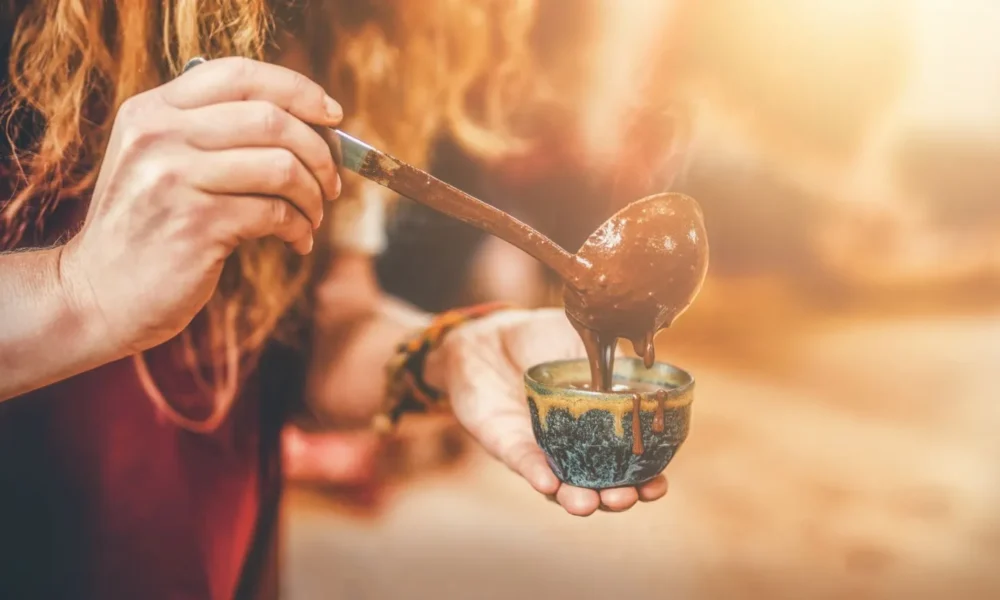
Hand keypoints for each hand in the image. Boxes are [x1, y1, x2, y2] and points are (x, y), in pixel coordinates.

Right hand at [60, 57, 341, 358]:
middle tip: (332, 181)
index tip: (333, 115)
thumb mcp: (160, 162)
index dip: (298, 90)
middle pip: (271, 119)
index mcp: (154, 110)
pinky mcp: (196, 226)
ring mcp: (174, 179)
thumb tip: (307, 125)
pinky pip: (275, 214)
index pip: (240, 75)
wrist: (100, 294)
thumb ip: (212, 133)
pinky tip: (299, 241)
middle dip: (319, 151)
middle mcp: (160, 136)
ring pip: (281, 167)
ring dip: (314, 195)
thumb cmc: (149, 227)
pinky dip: (299, 228)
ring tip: (314, 215)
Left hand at [426, 308, 668, 515]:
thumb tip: (646, 379)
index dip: (646, 478)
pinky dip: (536, 474)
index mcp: (599, 424)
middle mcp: (573, 445)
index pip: (628, 461)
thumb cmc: (542, 339)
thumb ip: (613, 364)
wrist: (491, 335)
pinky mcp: (507, 443)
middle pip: (598, 484)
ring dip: (576, 499)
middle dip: (615, 497)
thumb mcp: (587, 345)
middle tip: (626, 497)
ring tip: (588, 503)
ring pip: (561, 484)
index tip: (658, 484)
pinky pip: (523, 462)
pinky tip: (549, 483)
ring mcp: (541, 448)